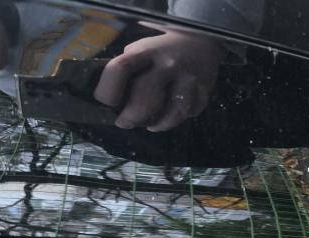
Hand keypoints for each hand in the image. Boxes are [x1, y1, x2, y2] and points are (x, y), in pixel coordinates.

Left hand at [94, 29, 226, 131]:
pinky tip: (168, 115)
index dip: (108, 91)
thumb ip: (128, 71)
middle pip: (145, 101)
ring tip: (148, 124)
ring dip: (156, 124)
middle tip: (124, 122)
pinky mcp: (203, 93)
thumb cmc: (162, 51)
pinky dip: (175, 120)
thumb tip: (111, 101)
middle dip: (131, 117)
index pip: (120, 69)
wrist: (200, 42)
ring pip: (170, 115)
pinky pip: (187, 115)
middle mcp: (168, 65)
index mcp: (146, 51)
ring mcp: (189, 80)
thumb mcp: (142, 51)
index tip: (105, 103)